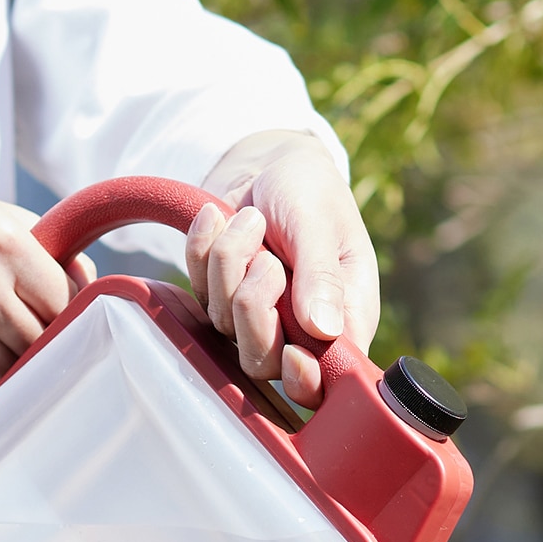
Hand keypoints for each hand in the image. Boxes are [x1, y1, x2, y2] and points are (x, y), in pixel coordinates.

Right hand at [0, 185, 94, 397]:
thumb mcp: (1, 219)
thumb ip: (54, 255)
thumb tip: (97, 292)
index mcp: (9, 244)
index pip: (68, 307)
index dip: (65, 319)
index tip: (53, 319)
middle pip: (40, 345)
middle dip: (32, 343)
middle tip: (12, 329)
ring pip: (8, 372)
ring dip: (2, 364)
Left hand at [186, 131, 378, 408]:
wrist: (268, 160)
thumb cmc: (309, 189)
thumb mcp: (321, 223)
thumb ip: (322, 275)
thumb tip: (325, 330)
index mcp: (344, 321)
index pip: (325, 381)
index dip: (305, 380)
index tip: (293, 352)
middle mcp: (301, 330)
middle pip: (263, 364)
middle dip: (254, 309)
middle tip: (268, 261)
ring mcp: (257, 319)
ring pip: (226, 324)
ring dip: (230, 263)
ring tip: (250, 219)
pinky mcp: (222, 300)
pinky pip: (199, 290)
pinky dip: (204, 248)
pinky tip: (221, 217)